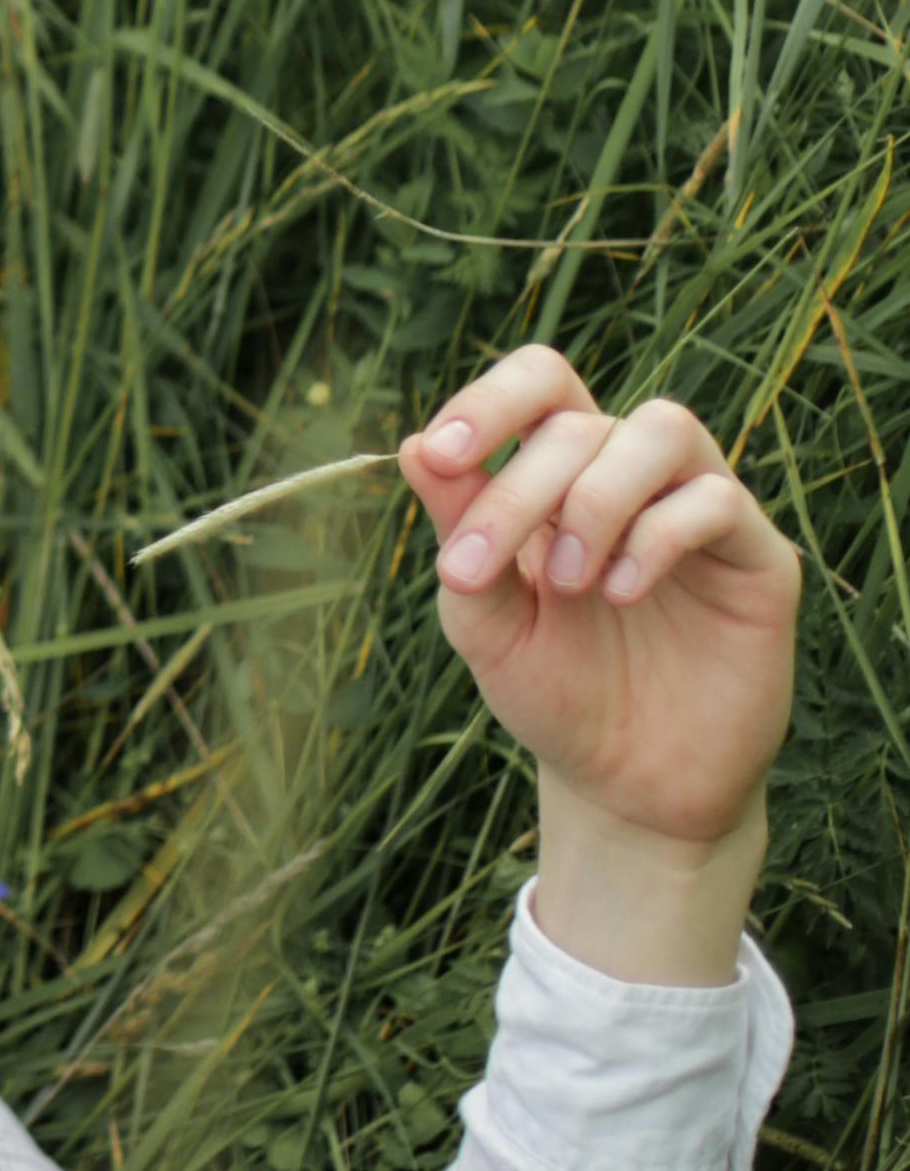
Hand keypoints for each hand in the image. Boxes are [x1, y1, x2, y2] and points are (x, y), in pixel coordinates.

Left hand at [402, 347, 798, 974]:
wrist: (627, 786)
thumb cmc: (554, 693)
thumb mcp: (486, 619)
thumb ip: (458, 535)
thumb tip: (412, 447)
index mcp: (562, 474)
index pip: (540, 384)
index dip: (489, 399)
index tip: (444, 455)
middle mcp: (633, 475)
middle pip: (579, 421)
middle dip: (518, 490)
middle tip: (476, 571)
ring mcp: (700, 509)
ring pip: (663, 428)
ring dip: (597, 497)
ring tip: (567, 582)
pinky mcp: (757, 557)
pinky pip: (716, 498)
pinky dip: (658, 535)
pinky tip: (619, 592)